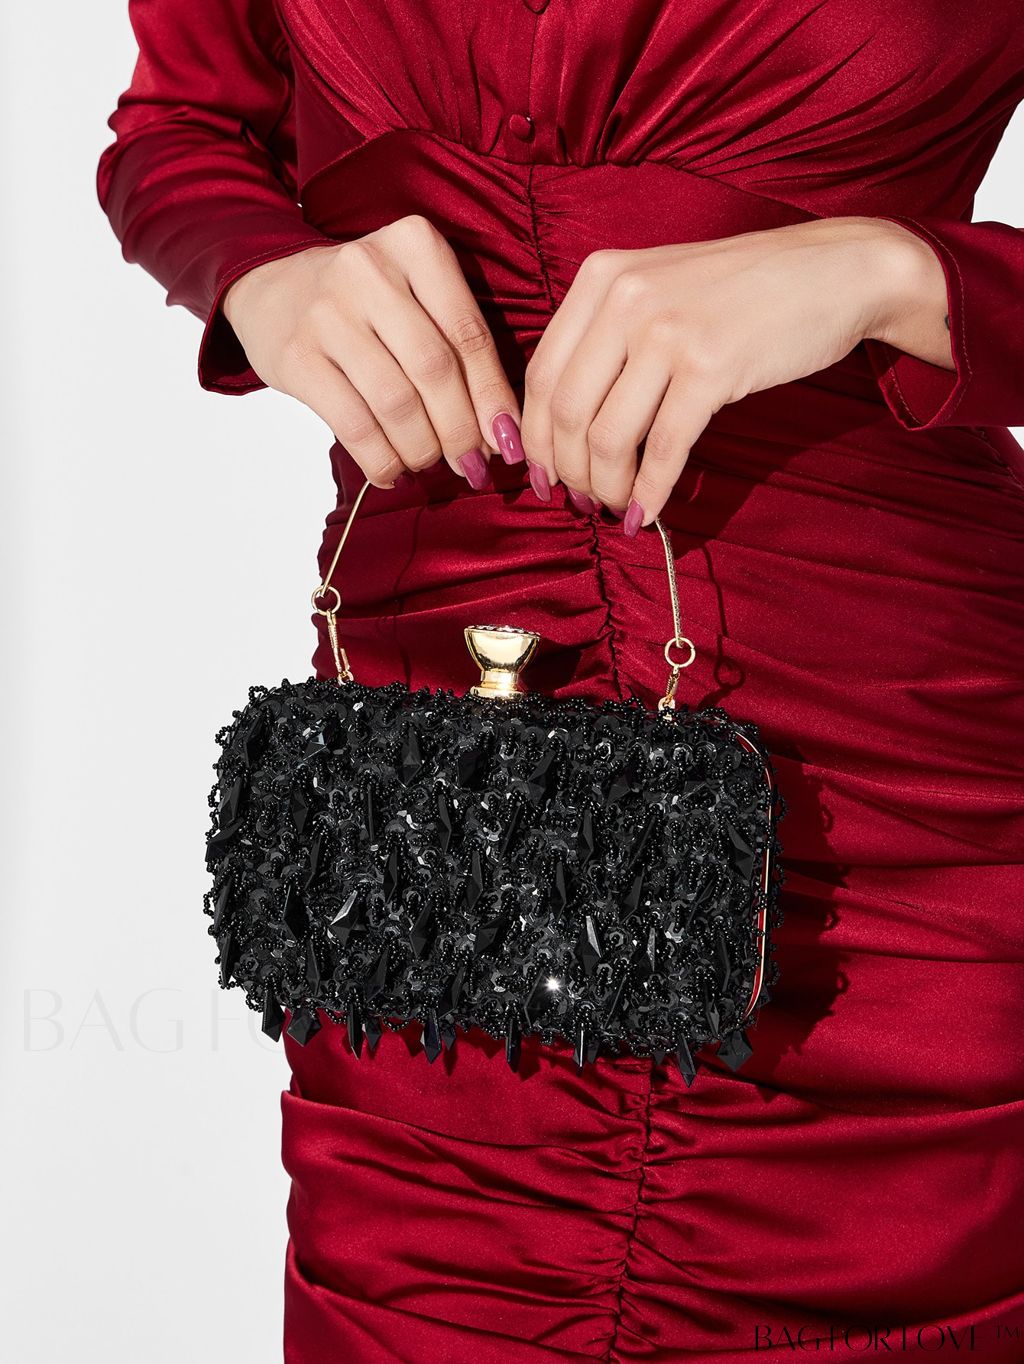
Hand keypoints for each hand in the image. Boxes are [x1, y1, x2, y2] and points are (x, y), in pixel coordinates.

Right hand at [221, 215, 527, 489]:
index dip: (493, 396)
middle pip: (435, 369)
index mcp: (414, 244)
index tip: (507, 441)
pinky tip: (391, 471)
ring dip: (421, 449)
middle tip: (470, 465)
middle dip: (460, 430)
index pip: (468, 333)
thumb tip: (500, 433)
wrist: (271, 285)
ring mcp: (326, 312)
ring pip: (396, 402)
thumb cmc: (365, 302)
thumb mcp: (415, 295)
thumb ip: (458, 347)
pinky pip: (352, 423)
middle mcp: (368, 269)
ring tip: (427, 463)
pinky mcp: (295, 356)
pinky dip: (380, 459)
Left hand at [519, 216, 952, 530]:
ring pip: (608, 436)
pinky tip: (646, 513)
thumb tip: (564, 423)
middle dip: (568, 471)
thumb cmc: (743, 290)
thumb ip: (607, 336)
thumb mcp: (658, 287)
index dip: (535, 436)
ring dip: (606, 487)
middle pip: (564, 411)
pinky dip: (649, 491)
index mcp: (601, 277)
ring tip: (615, 508)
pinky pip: (664, 448)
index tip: (543, 474)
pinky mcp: (710, 368)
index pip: (540, 373)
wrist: (835, 270)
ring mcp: (667, 331)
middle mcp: (624, 298)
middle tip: (580, 501)